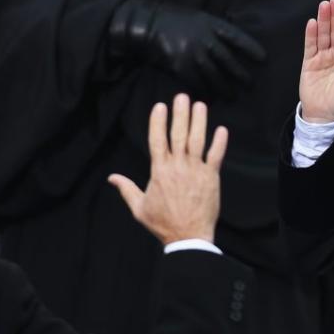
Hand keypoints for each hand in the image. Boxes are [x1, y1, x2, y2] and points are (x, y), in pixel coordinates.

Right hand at [109, 93, 227, 244]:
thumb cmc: (163, 224)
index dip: (158, 121)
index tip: (159, 106)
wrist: (188, 237)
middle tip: (181, 97)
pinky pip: (216, 156)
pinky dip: (219, 142)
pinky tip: (221, 129)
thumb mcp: (139, 208)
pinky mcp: (211, 178)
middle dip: (180, 114)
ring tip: (200, 105)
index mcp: (159, 171)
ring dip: (199, 121)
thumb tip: (111, 178)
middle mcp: (177, 167)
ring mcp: (195, 171)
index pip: (157, 140)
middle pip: (178, 134)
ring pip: (197, 140)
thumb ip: (127, 189)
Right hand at [110, 0, 265, 96]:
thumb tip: (231, 44)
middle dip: (241, 75)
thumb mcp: (199, 17)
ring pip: (215, 75)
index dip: (251, 48)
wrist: (150, 24)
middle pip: (228, 61)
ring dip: (226, 88)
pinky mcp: (181, 66)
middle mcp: (205, 39)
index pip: (236, 38)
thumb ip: (214, 29)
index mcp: (211, 24)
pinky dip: (206, 92)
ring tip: (234, 97)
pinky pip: (198, 83)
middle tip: (250, 86)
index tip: (263, 59)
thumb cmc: (176, 19)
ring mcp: (193, 54)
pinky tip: (213, 99)